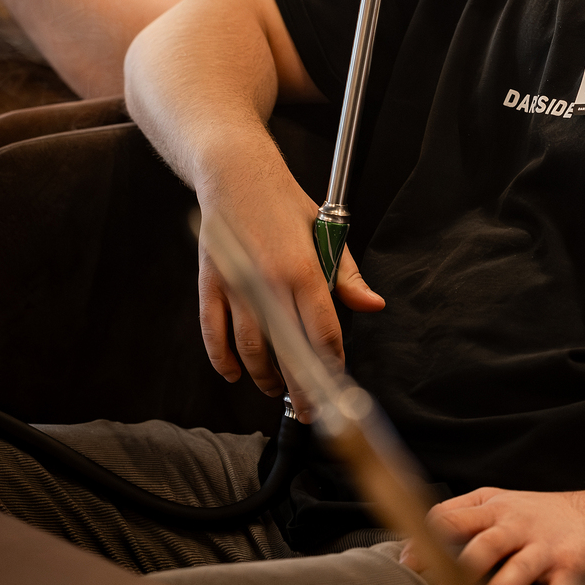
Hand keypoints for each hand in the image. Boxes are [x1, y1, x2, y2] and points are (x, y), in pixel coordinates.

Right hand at [196, 173, 385, 417]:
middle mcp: (269, 282)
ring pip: (250, 348)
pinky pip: (213, 333)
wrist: (236, 173)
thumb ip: (347, 277)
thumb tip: (373, 306)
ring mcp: (237, 285)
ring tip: (275, 388)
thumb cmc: (284, 202)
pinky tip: (235, 373)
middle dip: (300, 388)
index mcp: (304, 269)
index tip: (337, 383)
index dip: (331, 364)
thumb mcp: (327, 231)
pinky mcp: (211, 284)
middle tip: (308, 411)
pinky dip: (223, 359)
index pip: (322, 332)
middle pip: (287, 351)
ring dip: (263, 377)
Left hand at [402, 485, 584, 584]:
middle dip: (454, 569)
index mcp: (494, 506)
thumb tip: (417, 543)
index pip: (450, 516)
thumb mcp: (502, 501)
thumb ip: (465, 515)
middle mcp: (517, 524)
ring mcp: (543, 547)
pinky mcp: (569, 570)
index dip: (425, 540)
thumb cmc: (541, 515)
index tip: (408, 564)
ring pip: (513, 570)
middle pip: (479, 543)